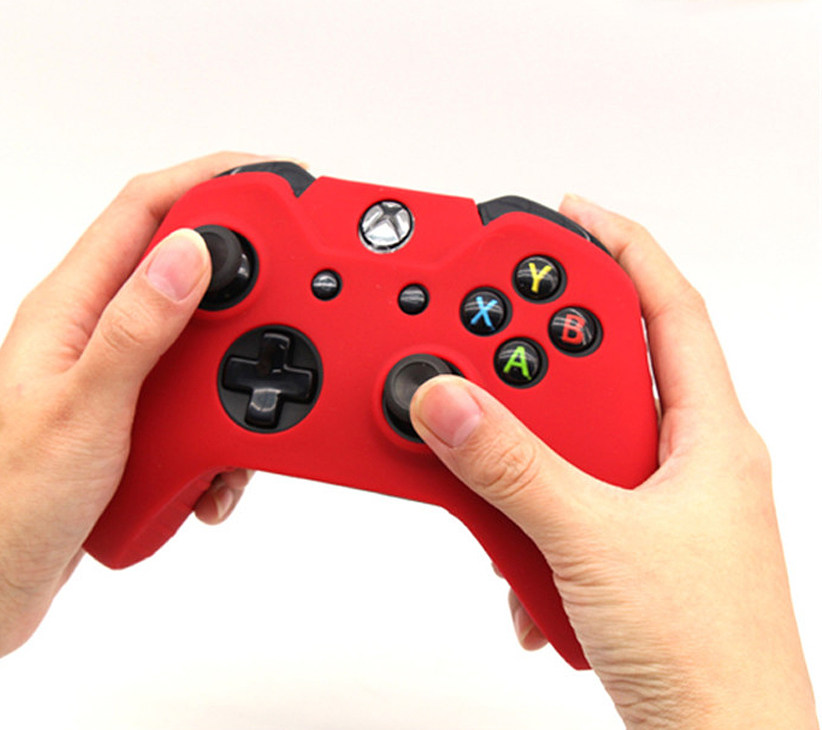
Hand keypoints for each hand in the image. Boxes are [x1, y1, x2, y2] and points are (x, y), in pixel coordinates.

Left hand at [0, 152, 275, 729]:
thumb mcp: (82, 408)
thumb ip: (139, 329)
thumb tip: (192, 254)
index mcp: (70, 311)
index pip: (143, 210)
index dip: (208, 180)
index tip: (268, 182)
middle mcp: (92, 335)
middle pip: (183, 274)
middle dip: (242, 289)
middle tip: (286, 309)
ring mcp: (111, 382)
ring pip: (197, 349)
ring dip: (233, 383)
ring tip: (240, 428)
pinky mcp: (126, 427)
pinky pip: (190, 410)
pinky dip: (216, 438)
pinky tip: (209, 478)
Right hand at [411, 197, 817, 728]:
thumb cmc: (711, 657)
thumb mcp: (593, 542)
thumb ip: (512, 468)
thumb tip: (449, 400)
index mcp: (708, 437)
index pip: (668, 309)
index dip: (617, 248)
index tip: (563, 217)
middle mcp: (684, 463)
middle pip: (606, 368)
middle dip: (541, 352)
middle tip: (487, 330)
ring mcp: (653, 507)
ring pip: (571, 441)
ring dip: (521, 452)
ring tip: (488, 462)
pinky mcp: (622, 547)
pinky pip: (559, 499)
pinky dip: (523, 513)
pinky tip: (515, 555)